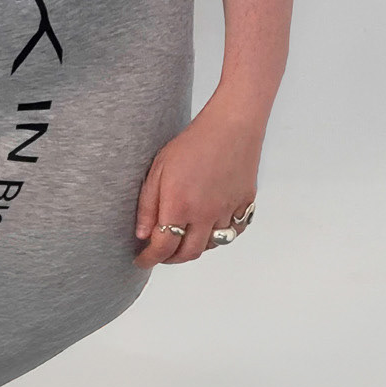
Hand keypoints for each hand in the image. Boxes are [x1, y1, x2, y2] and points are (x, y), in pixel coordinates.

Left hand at [133, 110, 259, 267]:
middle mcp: (205, 215)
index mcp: (180, 206)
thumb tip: (142, 235)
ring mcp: (227, 212)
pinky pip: (233, 232)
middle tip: (160, 253)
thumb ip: (148, 205)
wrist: (231, 126)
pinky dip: (220, 236)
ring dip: (194, 247)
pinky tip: (210, 227)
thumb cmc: (192, 143)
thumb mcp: (158, 170)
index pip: (162, 248)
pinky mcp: (244, 205)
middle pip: (188, 254)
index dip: (149, 259)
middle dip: (170, 259)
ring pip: (211, 245)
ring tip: (183, 238)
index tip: (142, 260)